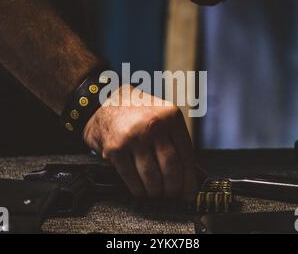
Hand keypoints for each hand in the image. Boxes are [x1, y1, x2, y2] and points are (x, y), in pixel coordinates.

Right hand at [84, 85, 196, 199]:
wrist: (106, 103)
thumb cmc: (139, 114)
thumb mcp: (163, 118)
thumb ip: (177, 142)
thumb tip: (191, 177)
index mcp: (171, 116)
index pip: (186, 155)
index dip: (189, 179)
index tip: (188, 192)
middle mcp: (154, 124)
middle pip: (171, 167)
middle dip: (172, 188)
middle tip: (171, 194)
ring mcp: (134, 136)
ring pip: (152, 176)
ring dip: (155, 191)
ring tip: (155, 193)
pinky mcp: (116, 147)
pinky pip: (131, 177)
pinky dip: (138, 189)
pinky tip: (140, 190)